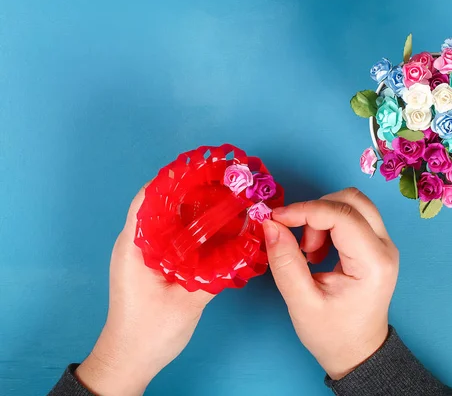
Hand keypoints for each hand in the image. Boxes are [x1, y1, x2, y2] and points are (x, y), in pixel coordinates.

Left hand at [76, 185, 214, 394]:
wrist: (129, 360)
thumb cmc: (149, 333)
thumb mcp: (186, 302)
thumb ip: (215, 273)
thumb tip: (244, 246)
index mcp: (134, 246)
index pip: (148, 198)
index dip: (174, 179)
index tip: (203, 170)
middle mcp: (134, 244)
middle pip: (158, 204)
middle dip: (188, 191)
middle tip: (221, 184)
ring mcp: (140, 254)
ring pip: (165, 220)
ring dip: (190, 209)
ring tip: (221, 201)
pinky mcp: (149, 265)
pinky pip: (169, 236)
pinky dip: (189, 228)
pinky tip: (212, 231)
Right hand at [263, 188, 398, 379]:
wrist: (358, 353)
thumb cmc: (333, 334)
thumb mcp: (302, 303)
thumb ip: (285, 262)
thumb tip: (270, 225)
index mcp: (373, 263)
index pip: (341, 215)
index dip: (305, 210)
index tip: (276, 220)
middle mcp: (385, 247)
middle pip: (352, 200)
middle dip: (317, 211)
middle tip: (299, 240)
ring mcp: (383, 244)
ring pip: (352, 204)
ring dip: (322, 217)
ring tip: (309, 251)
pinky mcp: (375, 245)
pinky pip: (351, 216)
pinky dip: (328, 223)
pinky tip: (317, 251)